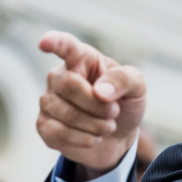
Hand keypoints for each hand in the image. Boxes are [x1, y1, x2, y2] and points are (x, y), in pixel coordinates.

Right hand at [36, 31, 146, 179]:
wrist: (119, 137)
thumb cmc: (125, 104)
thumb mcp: (136, 87)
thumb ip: (124, 80)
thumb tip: (100, 90)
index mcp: (82, 59)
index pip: (65, 46)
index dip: (55, 42)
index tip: (45, 42)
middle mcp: (60, 76)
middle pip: (69, 85)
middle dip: (98, 105)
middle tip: (115, 112)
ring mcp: (49, 101)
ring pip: (67, 113)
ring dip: (96, 125)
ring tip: (108, 126)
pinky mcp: (45, 125)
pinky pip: (59, 132)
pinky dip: (84, 139)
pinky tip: (93, 138)